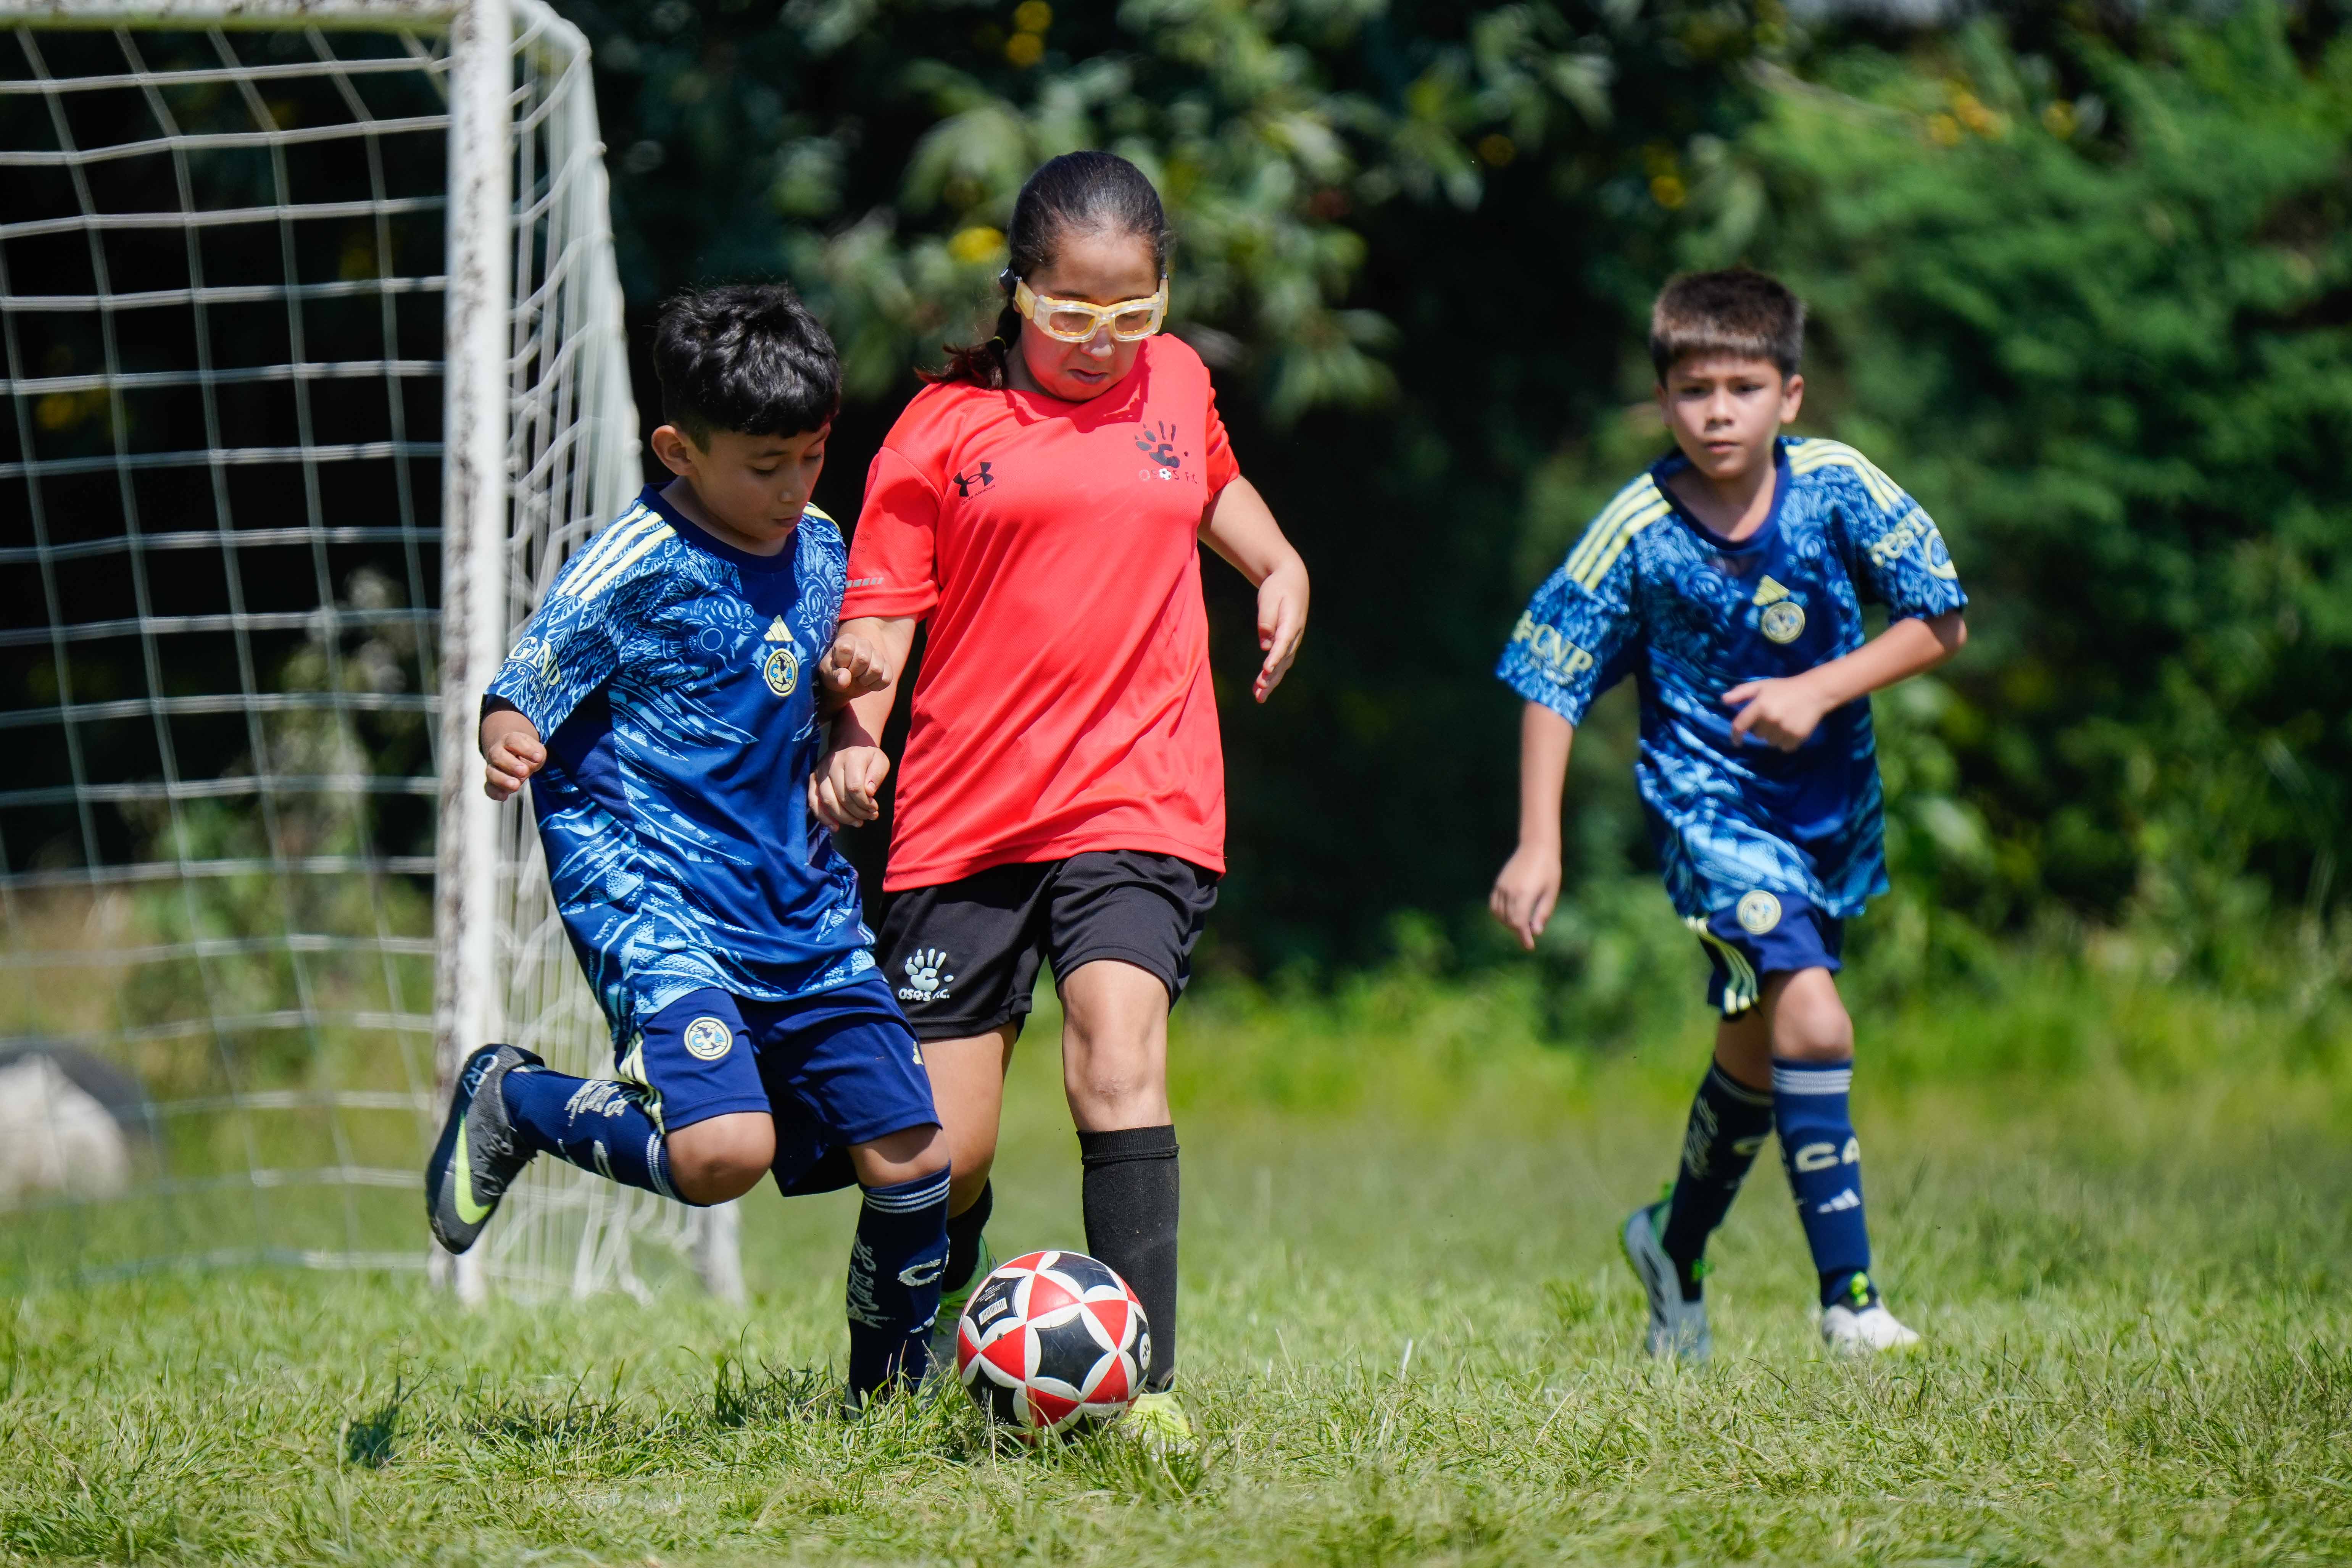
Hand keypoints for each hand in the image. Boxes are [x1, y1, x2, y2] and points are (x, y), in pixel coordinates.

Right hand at [480, 709, 544, 801]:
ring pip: (491, 772)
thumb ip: (537, 753)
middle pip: (498, 755)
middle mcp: (497, 752)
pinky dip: (495, 792)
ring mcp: (493, 767)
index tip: (538, 758)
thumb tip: (537, 758)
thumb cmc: (528, 753)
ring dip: (503, 779)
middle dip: (510, 764)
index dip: (525, 749)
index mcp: (509, 740)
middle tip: (524, 771)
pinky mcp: (492, 782)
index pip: (513, 741)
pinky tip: (504, 796)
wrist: (515, 757)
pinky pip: (488, 787)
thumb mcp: (536, 750)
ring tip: (516, 785)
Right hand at [809, 743, 888, 829]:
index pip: (855, 787)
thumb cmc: (868, 756)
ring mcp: (820, 772)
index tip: (875, 808)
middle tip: (869, 817)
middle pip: (841, 796)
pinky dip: (823, 817)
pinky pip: (813, 801)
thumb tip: (869, 793)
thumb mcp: (880, 761)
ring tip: (858, 823)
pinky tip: (835, 827)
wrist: (850, 742)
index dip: (865, 803)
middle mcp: (832, 764)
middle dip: (857, 812)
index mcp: (851, 758)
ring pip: (827, 801)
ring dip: (843, 817)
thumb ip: (877, 776)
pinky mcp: (813, 779)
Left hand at [816, 630, 889, 701]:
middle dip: (854, 672)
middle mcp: (864, 643)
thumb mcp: (828, 675)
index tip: (840, 666)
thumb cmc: (834, 674)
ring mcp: (877, 654)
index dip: (842, 663)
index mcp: (847, 640)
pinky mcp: (887, 667)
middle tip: (849, 674)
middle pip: (863, 659)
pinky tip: (868, 683)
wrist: (845, 684)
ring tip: (859, 678)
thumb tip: (845, 679)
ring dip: (865, 680)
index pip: (846, 649)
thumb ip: (834, 676)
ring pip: (877, 669)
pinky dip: (875, 686)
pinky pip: (886, 679)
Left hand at [1253, 561, 1307, 702]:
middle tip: (1260, 692)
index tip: (1266, 670)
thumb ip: (1266, 619)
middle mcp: (1295, 635)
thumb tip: (1265, 644)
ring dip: (1271, 681)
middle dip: (1272, 677)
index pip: (1283, 643)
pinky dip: (1272, 674)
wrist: (1292, 580)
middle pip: (1283, 660)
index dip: (1275, 658)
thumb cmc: (1278, 587)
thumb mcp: (1269, 598)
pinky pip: (1280, 661)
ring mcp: (1293, 640)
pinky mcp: (1287, 642)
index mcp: (1292, 622)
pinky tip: (1262, 688)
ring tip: (1259, 697)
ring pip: (1283, 664)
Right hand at [1489, 841, 1562, 951]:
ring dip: (1508, 923)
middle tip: (1529, 934)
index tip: (1529, 946)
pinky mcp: (1499, 883)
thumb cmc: (1549, 870)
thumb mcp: (1551, 892)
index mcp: (1524, 894)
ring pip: (1499, 914)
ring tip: (1520, 924)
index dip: (1523, 937)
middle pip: (1509, 920)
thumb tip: (1535, 932)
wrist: (1536, 847)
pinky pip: (1494, 904)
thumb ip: (1542, 913)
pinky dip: (1499, 914)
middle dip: (1518, 931)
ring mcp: (1502, 887)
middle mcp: (1510, 891)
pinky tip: (1510, 915)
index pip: (1519, 923)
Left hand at [1722, 673, 1832, 751]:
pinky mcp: (1797, 737)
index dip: (1735, 735)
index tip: (1736, 741)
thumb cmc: (1784, 688)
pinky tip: (1790, 729)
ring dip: (1773, 736)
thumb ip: (1741, 693)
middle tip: (1772, 716)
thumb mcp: (1761, 686)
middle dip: (1761, 728)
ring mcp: (1784, 729)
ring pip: (1770, 742)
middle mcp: (1771, 719)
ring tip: (1782, 722)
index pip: (1740, 725)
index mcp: (1760, 706)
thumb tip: (1723, 700)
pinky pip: (1784, 747)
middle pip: (1757, 735)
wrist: (1814, 692)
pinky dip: (1785, 742)